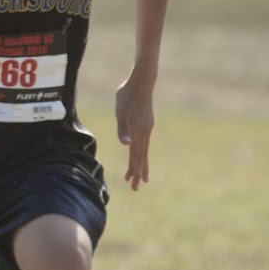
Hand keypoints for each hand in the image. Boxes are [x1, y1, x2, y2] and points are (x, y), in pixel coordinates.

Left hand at [115, 74, 155, 190]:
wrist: (142, 81)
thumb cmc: (128, 95)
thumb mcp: (121, 111)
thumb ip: (123, 128)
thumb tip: (125, 145)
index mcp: (137, 131)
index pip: (135, 155)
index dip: (133, 170)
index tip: (132, 183)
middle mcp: (144, 132)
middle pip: (141, 157)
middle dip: (138, 173)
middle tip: (136, 188)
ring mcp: (147, 128)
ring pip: (144, 150)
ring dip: (142, 164)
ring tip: (143, 177)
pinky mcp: (147, 122)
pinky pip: (145, 143)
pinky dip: (143, 152)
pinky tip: (141, 153)